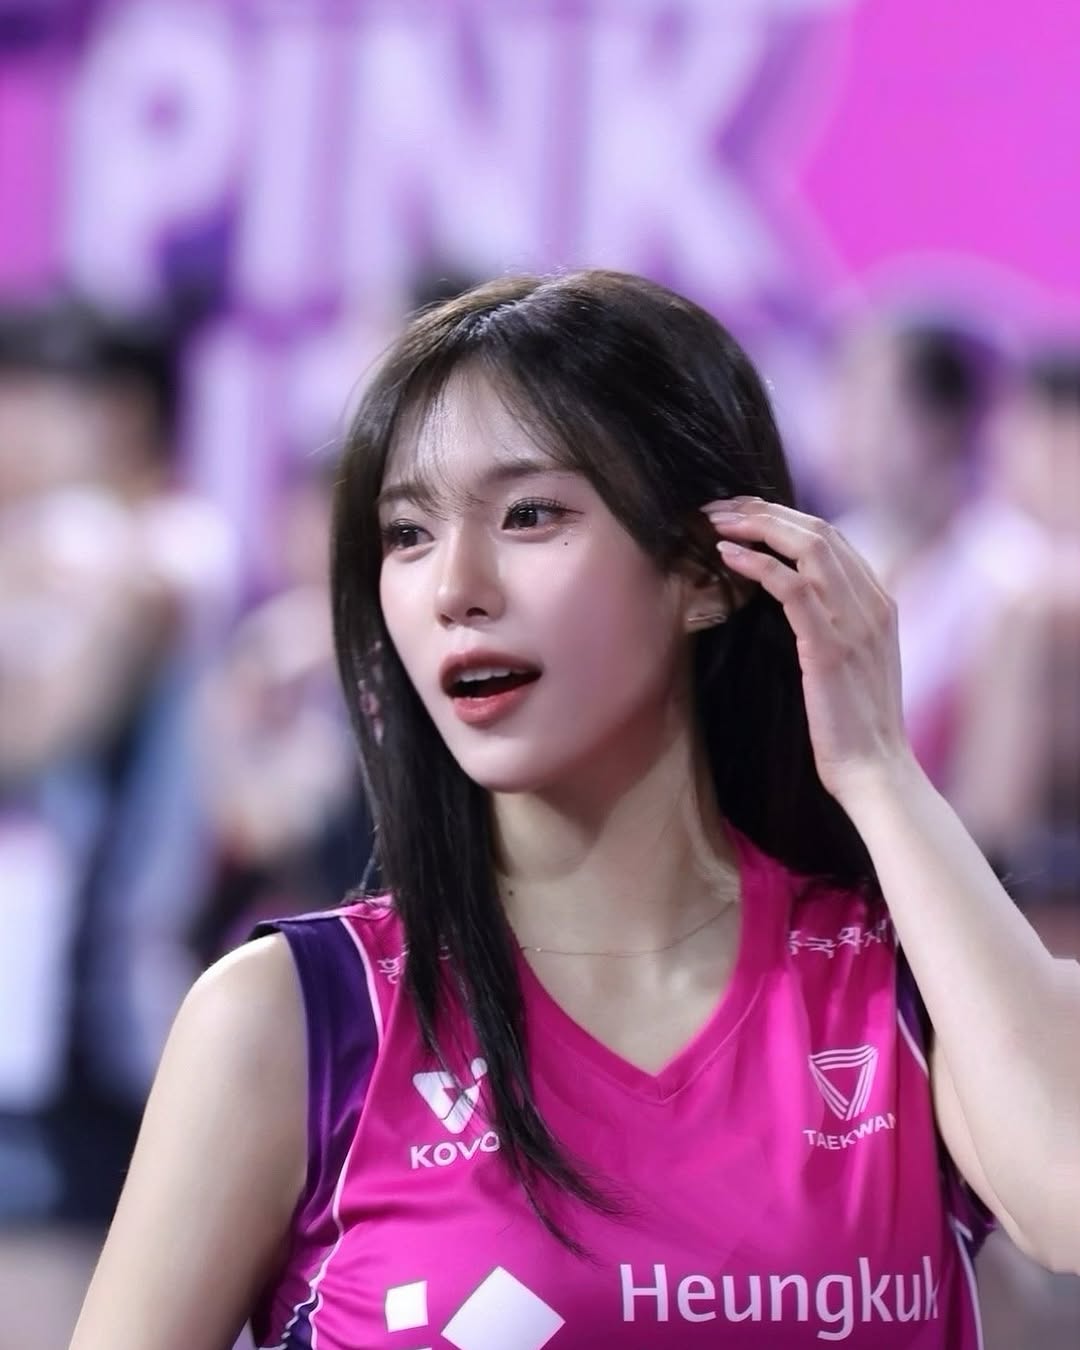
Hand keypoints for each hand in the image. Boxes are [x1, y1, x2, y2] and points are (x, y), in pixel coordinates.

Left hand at [702, 496, 914, 805]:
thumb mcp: (849, 664)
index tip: (739, 515)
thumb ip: (831, 625)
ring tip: (715, 523)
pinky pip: (793, 587)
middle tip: (717, 509)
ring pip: (808, 546)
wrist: (876, 772)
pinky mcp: (831, 647)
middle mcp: (873, 603)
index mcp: (879, 602)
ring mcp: (855, 623)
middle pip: (818, 530)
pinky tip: (726, 556)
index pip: (830, 537)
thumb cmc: (853, 727)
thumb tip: (790, 601)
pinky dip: (757, 563)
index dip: (782, 517)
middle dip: (763, 510)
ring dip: (756, 526)